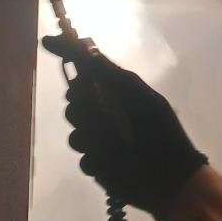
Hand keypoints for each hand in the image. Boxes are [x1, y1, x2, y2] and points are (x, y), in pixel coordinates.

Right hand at [41, 36, 207, 220]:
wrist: (173, 178)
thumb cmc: (162, 132)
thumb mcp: (140, 97)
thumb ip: (111, 74)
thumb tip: (85, 46)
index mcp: (120, 93)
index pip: (88, 70)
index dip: (68, 54)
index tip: (48, 42)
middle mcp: (107, 113)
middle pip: (75, 101)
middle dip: (82, 105)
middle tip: (100, 112)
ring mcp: (101, 140)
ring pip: (76, 132)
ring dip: (92, 136)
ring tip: (114, 143)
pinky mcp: (98, 165)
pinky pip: (84, 159)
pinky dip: (97, 160)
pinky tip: (113, 163)